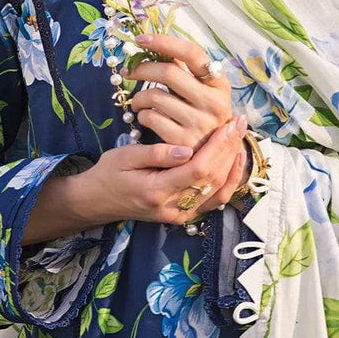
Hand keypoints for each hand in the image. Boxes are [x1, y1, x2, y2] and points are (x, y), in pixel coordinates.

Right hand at [81, 113, 248, 226]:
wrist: (97, 201)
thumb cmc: (109, 173)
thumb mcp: (125, 156)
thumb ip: (156, 154)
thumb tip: (186, 149)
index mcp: (156, 191)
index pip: (198, 170)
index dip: (217, 147)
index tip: (228, 123)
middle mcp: (172, 208)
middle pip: (212, 180)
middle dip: (230, 149)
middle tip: (240, 122)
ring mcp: (179, 215)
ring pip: (218, 192)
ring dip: (233, 163)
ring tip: (240, 136)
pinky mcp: (184, 215)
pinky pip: (213, 200)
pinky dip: (228, 180)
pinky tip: (234, 160)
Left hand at [122, 31, 238, 151]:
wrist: (216, 151)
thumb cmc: (203, 112)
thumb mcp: (204, 89)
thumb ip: (185, 70)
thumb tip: (151, 46)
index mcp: (219, 82)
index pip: (191, 53)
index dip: (164, 42)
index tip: (140, 39)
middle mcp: (213, 102)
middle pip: (168, 72)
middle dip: (142, 69)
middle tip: (129, 71)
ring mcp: (199, 123)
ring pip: (155, 97)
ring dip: (139, 96)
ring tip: (137, 100)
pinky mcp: (183, 142)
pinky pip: (151, 119)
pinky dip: (142, 114)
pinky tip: (145, 116)